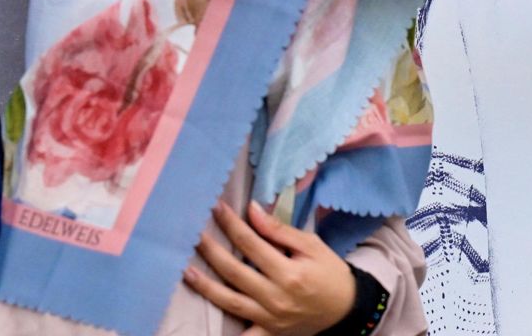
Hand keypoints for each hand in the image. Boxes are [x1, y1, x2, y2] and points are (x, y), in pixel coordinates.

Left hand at [183, 202, 356, 335]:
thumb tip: (252, 211)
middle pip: (235, 272)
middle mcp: (277, 297)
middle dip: (212, 251)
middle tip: (194, 233)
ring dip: (206, 286)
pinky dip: (226, 333)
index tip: (216, 208)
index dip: (232, 225)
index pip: (252, 244)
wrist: (345, 308)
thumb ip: (280, 230)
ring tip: (186, 270)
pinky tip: (202, 326)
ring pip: (230, 301)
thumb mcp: (312, 245)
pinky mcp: (267, 332)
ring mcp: (270, 318)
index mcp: (290, 272)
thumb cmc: (330, 272)